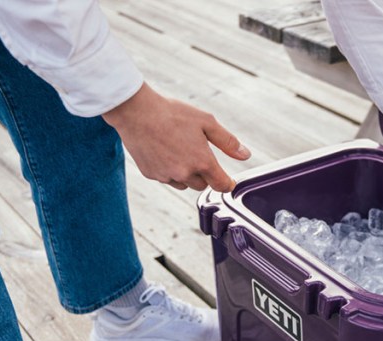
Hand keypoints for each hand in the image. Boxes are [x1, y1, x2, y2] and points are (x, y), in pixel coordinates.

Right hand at [102, 83, 250, 191]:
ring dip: (186, 174)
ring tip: (179, 150)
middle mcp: (184, 173)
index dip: (227, 183)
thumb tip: (245, 155)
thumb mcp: (206, 122)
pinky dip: (169, 170)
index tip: (228, 181)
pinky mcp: (151, 174)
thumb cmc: (172, 114)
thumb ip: (227, 141)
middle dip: (204, 173)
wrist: (137, 112)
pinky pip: (166, 178)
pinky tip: (164, 151)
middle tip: (197, 153)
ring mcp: (166, 176)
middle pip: (202, 184)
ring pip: (184, 183)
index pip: (221, 185)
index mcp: (202, 162)